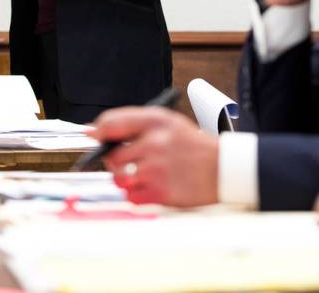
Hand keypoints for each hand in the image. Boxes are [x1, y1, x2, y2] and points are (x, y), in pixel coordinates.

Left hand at [88, 107, 218, 206]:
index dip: (99, 131)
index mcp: (156, 121)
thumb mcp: (169, 122)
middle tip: (130, 161)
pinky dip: (137, 195)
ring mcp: (156, 168)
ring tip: (143, 175)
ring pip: (119, 177)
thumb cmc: (194, 147)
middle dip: (116, 161)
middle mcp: (154, 142)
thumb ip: (134, 123)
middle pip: (112, 156)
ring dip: (126, 179)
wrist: (222, 168)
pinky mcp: (160, 191)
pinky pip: (131, 197)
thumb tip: (96, 131)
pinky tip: (152, 186)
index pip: (111, 123)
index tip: (95, 136)